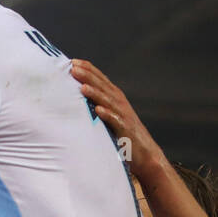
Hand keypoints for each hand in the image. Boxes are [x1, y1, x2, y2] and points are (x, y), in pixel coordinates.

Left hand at [71, 58, 169, 185]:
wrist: (145, 154)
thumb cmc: (124, 135)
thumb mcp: (110, 116)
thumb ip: (98, 105)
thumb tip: (77, 99)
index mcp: (115, 97)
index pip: (100, 78)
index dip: (87, 69)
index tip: (72, 62)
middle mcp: (119, 102)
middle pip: (102, 85)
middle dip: (88, 76)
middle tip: (72, 67)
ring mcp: (123, 115)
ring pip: (107, 100)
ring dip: (95, 93)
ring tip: (82, 87)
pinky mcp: (125, 129)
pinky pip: (115, 121)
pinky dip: (107, 114)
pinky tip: (98, 110)